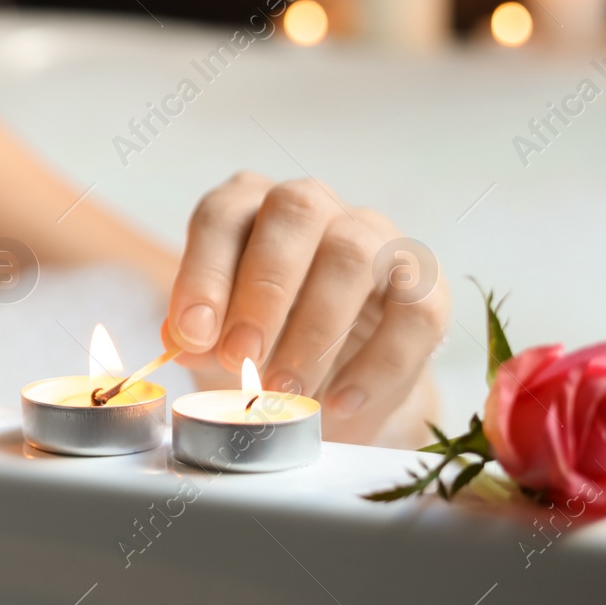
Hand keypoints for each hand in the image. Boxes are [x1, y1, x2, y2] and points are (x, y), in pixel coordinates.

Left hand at [165, 172, 448, 443]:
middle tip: (240, 358)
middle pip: (294, 213)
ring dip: (315, 329)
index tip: (191, 333)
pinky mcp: (426, 285)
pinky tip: (338, 403)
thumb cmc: (264, 338)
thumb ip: (199, 334)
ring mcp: (376, 237)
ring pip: (353, 256)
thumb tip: (182, 342)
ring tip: (284, 390)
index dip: (204, 272)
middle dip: (264, 289)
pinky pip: (413, 313)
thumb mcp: (221, 334)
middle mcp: (314, 206)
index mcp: (250, 205)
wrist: (338, 376)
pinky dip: (375, 365)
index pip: (223, 215)